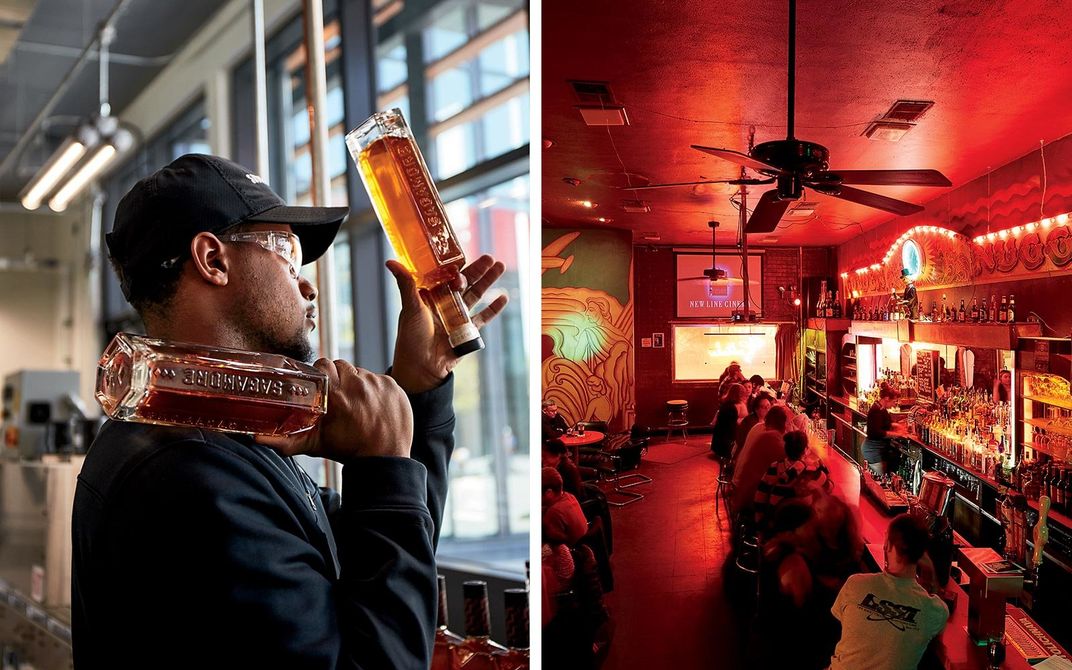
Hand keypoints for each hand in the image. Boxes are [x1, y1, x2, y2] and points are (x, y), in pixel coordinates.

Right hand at [256, 359, 412, 460]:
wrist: (384, 459)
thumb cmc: (347, 450)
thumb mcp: (314, 445)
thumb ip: (285, 441)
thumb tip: (256, 440)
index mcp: (336, 395)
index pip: (324, 365)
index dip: (322, 373)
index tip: (322, 384)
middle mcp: (357, 385)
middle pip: (342, 366)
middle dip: (339, 378)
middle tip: (338, 394)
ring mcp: (377, 384)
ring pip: (361, 372)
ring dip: (357, 383)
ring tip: (356, 403)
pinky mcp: (393, 386)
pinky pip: (379, 379)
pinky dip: (375, 389)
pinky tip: (373, 405)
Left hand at [386, 254, 507, 392]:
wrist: (422, 366)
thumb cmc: (411, 336)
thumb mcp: (410, 307)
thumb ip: (406, 283)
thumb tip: (391, 261)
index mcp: (432, 295)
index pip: (446, 275)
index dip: (455, 265)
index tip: (463, 255)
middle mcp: (446, 303)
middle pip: (466, 282)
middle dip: (478, 269)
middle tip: (489, 257)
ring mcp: (459, 316)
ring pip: (477, 295)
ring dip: (489, 282)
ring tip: (500, 267)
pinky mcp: (468, 330)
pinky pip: (484, 317)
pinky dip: (494, 308)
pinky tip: (503, 297)